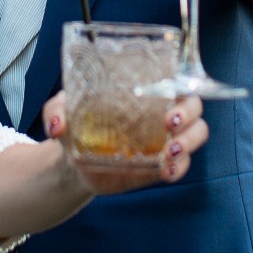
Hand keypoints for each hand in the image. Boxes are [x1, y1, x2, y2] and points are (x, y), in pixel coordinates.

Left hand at [45, 93, 207, 195]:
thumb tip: (58, 125)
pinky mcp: (160, 165)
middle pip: (194, 107)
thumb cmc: (75, 126)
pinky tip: (167, 172)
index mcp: (144, 92)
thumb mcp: (62, 111)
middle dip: (188, 114)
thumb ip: (57, 111)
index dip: (181, 83)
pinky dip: (179, 168)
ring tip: (170, 152)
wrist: (72, 165)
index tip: (171, 92)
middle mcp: (160, 112)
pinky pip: (182, 165)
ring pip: (196, 134)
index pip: (175, 80)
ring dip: (188, 142)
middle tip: (169, 124)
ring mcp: (164, 140)